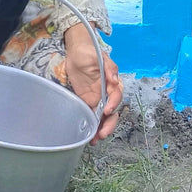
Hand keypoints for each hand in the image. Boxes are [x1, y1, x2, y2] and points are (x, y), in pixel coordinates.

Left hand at [64, 23, 123, 140]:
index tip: (107, 111)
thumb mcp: (99, 56)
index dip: (113, 104)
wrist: (76, 52)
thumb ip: (109, 67)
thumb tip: (115, 78)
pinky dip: (92, 126)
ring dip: (101, 129)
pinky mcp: (87, 102)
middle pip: (112, 111)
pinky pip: (91, 116)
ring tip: (95, 140)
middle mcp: (107, 92)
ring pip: (103, 118)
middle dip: (109, 124)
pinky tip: (88, 135)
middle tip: (102, 133)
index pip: (116, 96)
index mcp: (112, 82)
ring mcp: (97, 98)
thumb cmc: (89, 51)